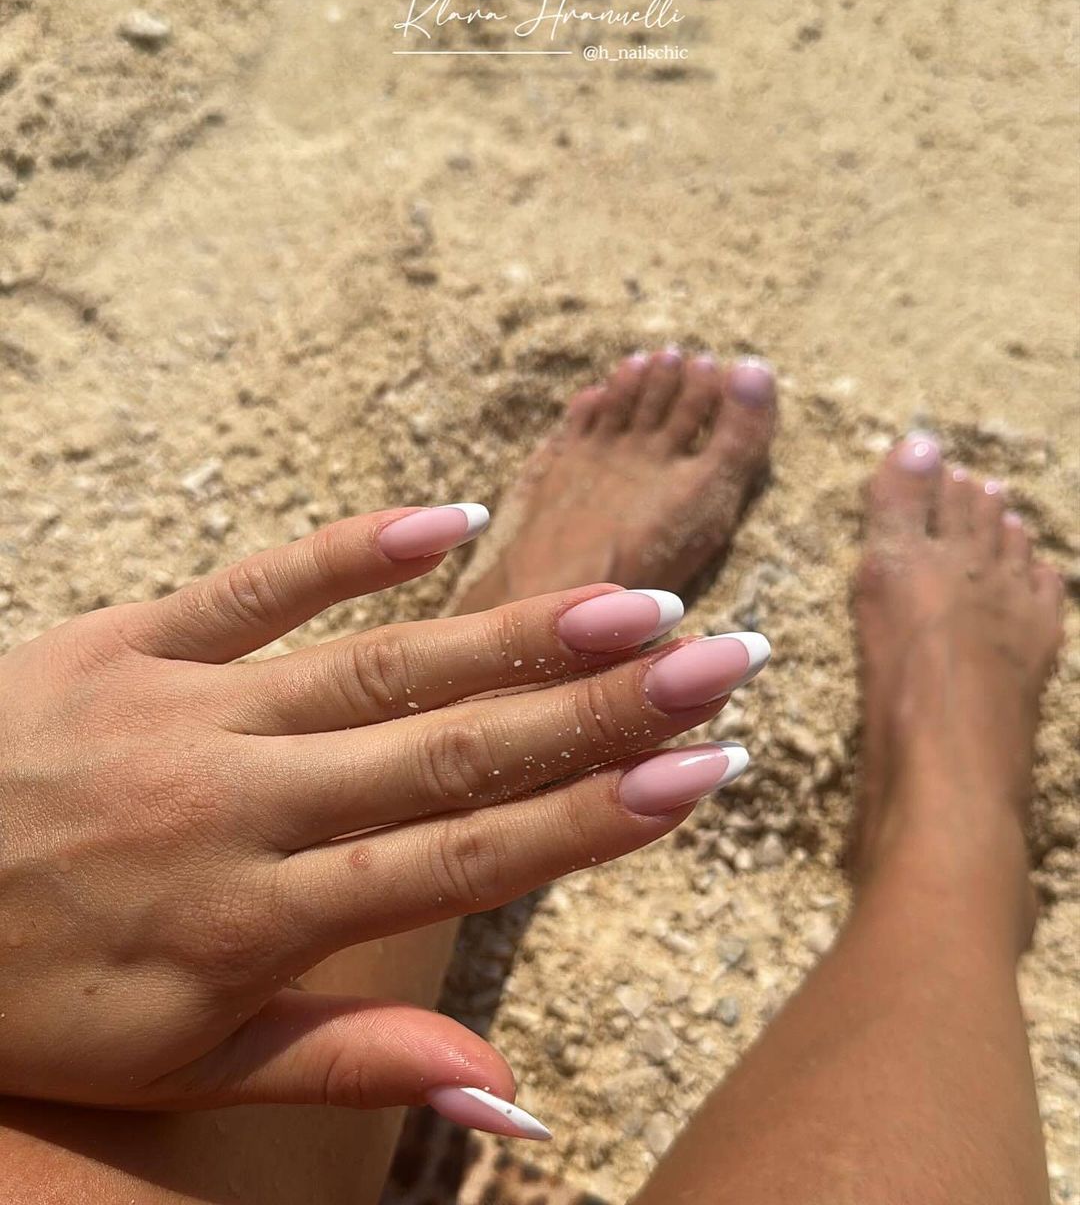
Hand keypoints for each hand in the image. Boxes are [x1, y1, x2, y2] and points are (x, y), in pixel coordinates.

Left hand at [0, 504, 764, 1127]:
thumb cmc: (24, 1000)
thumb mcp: (177, 1066)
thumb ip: (345, 1059)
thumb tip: (509, 1099)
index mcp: (255, 920)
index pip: (462, 856)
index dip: (594, 817)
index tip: (706, 775)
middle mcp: (239, 801)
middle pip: (450, 746)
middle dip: (600, 706)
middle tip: (720, 659)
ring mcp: (186, 707)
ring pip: (378, 662)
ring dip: (512, 632)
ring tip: (631, 602)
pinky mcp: (127, 639)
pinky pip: (254, 583)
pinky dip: (352, 550)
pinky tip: (449, 521)